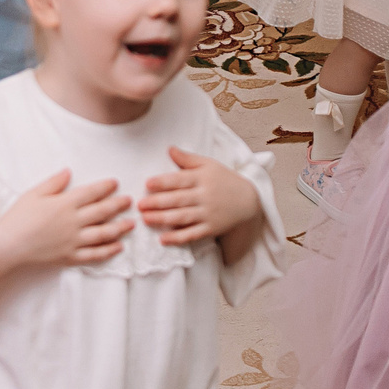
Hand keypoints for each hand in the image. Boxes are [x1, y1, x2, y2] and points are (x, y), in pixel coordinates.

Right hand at [0, 168, 130, 268]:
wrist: (9, 244)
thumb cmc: (19, 217)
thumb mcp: (34, 193)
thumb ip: (54, 183)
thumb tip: (69, 171)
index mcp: (65, 203)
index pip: (91, 192)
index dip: (106, 187)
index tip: (116, 183)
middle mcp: (73, 222)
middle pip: (102, 211)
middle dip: (118, 205)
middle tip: (129, 201)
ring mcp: (74, 240)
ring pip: (103, 233)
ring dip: (119, 228)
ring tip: (131, 223)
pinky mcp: (70, 256)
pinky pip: (94, 254)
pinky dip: (108, 251)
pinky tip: (119, 247)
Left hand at [136, 146, 260, 245]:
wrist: (248, 201)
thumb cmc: (224, 179)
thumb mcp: (209, 165)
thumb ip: (187, 159)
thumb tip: (169, 149)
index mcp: (202, 178)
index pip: (180, 180)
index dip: (163, 182)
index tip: (147, 183)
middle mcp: (205, 196)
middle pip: (178, 200)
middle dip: (157, 203)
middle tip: (139, 205)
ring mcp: (208, 214)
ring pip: (183, 217)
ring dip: (163, 219)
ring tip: (146, 219)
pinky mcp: (211, 228)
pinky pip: (192, 234)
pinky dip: (178, 238)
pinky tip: (163, 239)